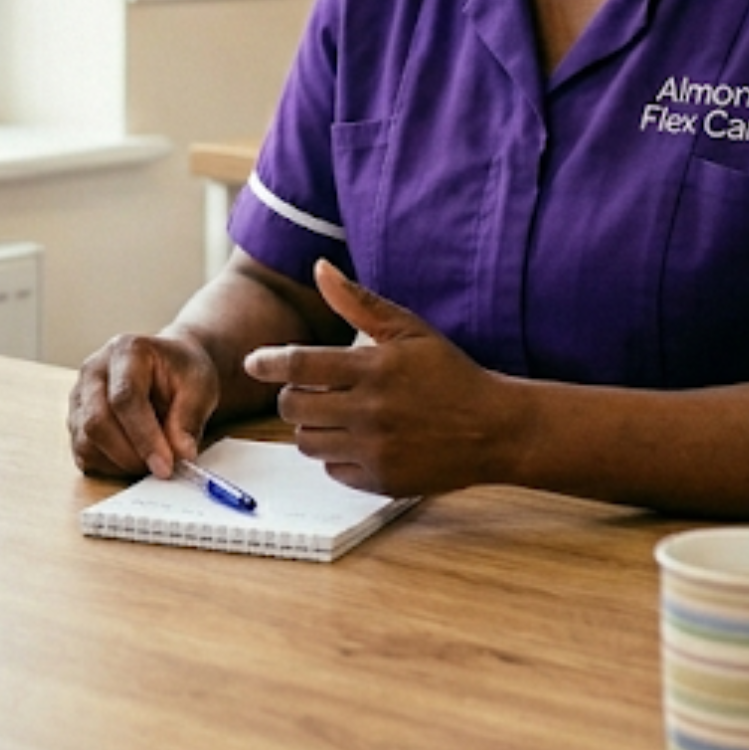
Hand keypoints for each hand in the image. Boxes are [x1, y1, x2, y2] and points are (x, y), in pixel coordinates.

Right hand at [68, 330, 219, 480]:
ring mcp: (79, 395)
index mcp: (125, 351)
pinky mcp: (75, 419)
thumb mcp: (200, 386)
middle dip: (130, 455)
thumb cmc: (182, 372)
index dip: (144, 436)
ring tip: (150, 460)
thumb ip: (189, 418)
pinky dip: (108, 466)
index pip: (124, 397)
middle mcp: (93, 370)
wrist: (167, 366)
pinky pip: (82, 453)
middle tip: (161, 469)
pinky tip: (133, 458)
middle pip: (96, 421)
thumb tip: (180, 453)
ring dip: (119, 463)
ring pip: (85, 442)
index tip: (166, 466)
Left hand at [242, 260, 519, 497]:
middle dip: (292, 396)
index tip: (253, 362)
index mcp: (373, 369)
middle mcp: (370, 412)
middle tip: (308, 389)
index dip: (268, 362)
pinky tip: (358, 439)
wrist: (495, 429)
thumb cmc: (449, 373)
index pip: (299, 364)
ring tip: (335, 413)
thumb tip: (320, 267)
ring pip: (307, 441)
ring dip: (311, 426)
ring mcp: (375, 451)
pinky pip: (332, 469)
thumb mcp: (409, 330)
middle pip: (294, 407)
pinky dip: (335, 454)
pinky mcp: (382, 482)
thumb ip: (358, 303)